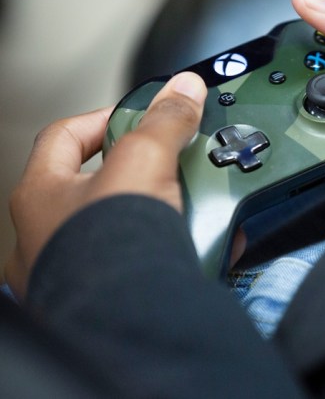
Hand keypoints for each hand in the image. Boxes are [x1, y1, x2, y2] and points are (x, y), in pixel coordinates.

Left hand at [5, 72, 206, 298]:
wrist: (126, 318)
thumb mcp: (144, 160)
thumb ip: (165, 121)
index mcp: (40, 194)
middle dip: (141, 173)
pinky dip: (173, 250)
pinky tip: (201, 245)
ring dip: (160, 213)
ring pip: (123, 227)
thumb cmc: (105, 248)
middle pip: (98, 184)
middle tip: (172, 164)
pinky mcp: (110, 294)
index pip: (64, 136)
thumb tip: (183, 89)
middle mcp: (48, 234)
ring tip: (191, 205)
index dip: (104, 117)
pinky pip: (145, 262)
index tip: (140, 117)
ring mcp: (76, 269)